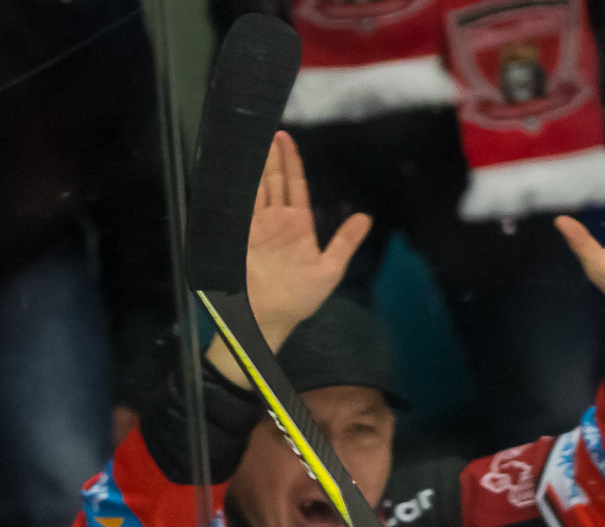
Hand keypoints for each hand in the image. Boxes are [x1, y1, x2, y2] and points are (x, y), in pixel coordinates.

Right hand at [206, 131, 371, 386]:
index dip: (292, 163)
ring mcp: (257, 225)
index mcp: (299, 225)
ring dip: (256, 163)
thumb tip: (366, 218)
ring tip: (255, 137)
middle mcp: (277, 221)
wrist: (268, 318)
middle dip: (272, 155)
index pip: (295, 185)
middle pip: (274, 180)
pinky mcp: (241, 232)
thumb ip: (345, 242)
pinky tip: (238, 164)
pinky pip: (240, 201)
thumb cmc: (299, 299)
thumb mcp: (330, 270)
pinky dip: (239, 183)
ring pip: (257, 186)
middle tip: (270, 129)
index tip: (287, 139)